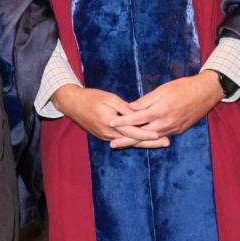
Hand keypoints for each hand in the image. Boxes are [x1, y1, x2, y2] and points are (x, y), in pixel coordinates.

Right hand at [52, 84, 168, 148]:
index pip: (133, 132)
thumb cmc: (91, 97)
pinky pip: (121, 139)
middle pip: (133, 141)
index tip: (161, 134)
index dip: (147, 134)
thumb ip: (124, 108)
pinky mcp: (103, 136)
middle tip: (167, 142)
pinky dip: (133, 140)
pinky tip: (143, 140)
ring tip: (159, 141)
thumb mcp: (109, 99)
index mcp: (111, 124)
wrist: (72, 103)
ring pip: (128, 141)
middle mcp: (109, 134)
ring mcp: (106, 136)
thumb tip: (139, 113)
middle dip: (151, 142)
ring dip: (143, 142)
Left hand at [118, 71, 223, 137]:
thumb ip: (145, 101)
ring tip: (123, 144)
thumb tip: (130, 107)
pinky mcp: (178, 130)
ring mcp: (173, 129)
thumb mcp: (162, 90)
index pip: (136, 119)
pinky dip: (150, 140)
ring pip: (151, 138)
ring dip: (137, 142)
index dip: (122, 122)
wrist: (205, 93)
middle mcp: (166, 123)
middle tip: (112, 144)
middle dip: (126, 139)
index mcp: (160, 111)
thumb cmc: (182, 87)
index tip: (110, 123)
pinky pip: (161, 137)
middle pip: (142, 134)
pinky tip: (142, 142)